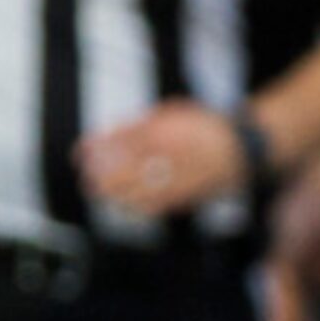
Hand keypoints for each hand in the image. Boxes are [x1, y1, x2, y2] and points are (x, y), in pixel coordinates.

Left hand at [79, 100, 246, 219]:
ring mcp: (177, 180)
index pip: (123, 142)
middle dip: (101, 176)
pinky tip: (122, 203)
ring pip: (135, 193)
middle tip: (87, 177)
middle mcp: (171, 157)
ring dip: (112, 194)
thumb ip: (141, 123)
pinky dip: (132, 206)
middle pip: (126, 171)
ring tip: (97, 190)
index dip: (98, 149)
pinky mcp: (182, 198)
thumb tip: (109, 136)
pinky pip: (151, 207)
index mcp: (167, 132)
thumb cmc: (201, 127)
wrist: (239, 150)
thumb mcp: (172, 113)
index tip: (80, 153)